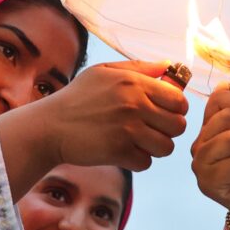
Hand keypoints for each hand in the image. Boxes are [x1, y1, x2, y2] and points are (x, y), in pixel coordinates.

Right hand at [29, 61, 188, 170]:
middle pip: (178, 126)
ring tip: (137, 142)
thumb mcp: (104, 72)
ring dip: (154, 148)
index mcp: (135, 82)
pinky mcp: (118, 151)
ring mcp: (127, 129)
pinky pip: (146, 162)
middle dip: (167, 131)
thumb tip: (169, 66)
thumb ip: (139, 68)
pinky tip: (123, 152)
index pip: (180, 100)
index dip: (175, 110)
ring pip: (166, 147)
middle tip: (150, 130)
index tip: (162, 113)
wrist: (49, 126)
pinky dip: (136, 161)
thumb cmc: (77, 98)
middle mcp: (135, 104)